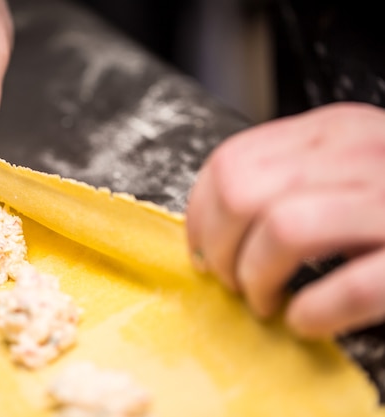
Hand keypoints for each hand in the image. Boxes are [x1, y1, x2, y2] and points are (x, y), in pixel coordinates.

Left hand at [186, 102, 384, 337]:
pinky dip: (314, 312)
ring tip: (264, 301)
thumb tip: (210, 226)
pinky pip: (352, 286)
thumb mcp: (346, 166)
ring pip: (285, 229)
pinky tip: (307, 321)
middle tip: (231, 281)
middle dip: (220, 248)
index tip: (200, 249)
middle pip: (244, 193)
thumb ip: (288, 178)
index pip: (230, 161)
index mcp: (334, 130)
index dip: (199, 214)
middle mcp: (364, 154)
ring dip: (258, 278)